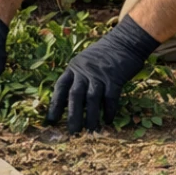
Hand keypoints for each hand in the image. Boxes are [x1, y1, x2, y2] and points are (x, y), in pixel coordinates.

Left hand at [47, 16, 159, 133]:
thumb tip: (73, 100)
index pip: (60, 88)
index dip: (55, 104)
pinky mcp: (115, 78)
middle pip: (75, 96)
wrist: (125, 41)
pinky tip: (109, 121)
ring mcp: (99, 74)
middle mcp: (84, 71)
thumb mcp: (85, 61)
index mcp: (74, 67)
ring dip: (91, 117)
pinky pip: (110, 98)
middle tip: (71, 133)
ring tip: (90, 132)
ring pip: (92, 100)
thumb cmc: (104, 54)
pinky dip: (109, 110)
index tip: (50, 120)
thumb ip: (79, 77)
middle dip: (72, 116)